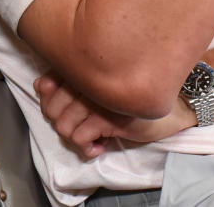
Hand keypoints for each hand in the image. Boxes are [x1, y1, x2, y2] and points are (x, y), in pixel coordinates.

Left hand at [34, 72, 195, 159]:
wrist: (173, 104)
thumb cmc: (134, 94)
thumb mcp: (101, 86)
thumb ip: (70, 82)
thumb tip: (40, 86)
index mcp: (88, 66)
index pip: (47, 86)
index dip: (50, 105)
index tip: (67, 111)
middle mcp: (92, 78)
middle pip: (52, 110)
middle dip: (64, 124)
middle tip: (82, 125)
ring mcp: (101, 98)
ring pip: (64, 126)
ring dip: (77, 137)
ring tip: (92, 136)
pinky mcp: (111, 117)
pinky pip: (81, 138)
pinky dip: (87, 147)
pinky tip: (100, 144)